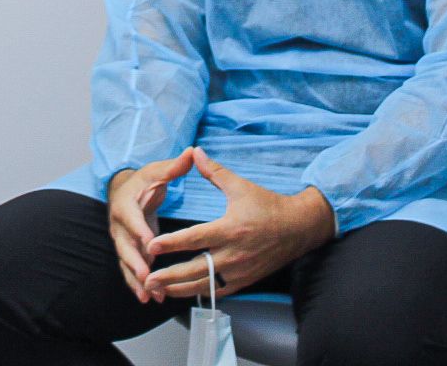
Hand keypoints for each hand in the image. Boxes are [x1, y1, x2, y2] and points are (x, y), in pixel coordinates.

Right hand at [105, 151, 193, 302]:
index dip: (139, 229)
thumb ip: (175, 166)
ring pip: (126, 263)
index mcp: (126, 204)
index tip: (150, 241)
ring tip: (149, 296)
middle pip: (124, 245)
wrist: (125, 191)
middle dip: (134, 262)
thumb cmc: (144, 181)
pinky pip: (131, 270)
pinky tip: (150, 298)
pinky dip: (138, 285)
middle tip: (146, 275)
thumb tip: (193, 150)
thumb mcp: (157, 172)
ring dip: (136, 280)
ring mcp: (122, 240)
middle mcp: (119, 225)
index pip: (131, 217)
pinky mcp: (128, 251)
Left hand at [141, 148, 334, 299]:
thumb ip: (214, 171)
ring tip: (158, 289)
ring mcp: (240, 271)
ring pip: (205, 286)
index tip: (151, 246)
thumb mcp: (241, 186)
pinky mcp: (245, 280)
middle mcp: (233, 254)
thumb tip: (195, 152)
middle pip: (195, 269)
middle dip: (170, 276)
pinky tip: (183, 293)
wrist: (298, 228)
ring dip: (180, 289)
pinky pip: (219, 291)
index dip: (172, 243)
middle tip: (148, 279)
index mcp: (230, 229)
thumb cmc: (268, 205)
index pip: (194, 239)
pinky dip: (199, 293)